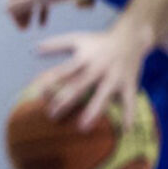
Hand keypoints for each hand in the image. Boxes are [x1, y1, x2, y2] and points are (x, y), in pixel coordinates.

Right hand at [6, 0, 78, 29]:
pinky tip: (42, 23)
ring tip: (30, 27)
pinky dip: (42, 13)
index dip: (13, 12)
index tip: (18, 26)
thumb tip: (3, 8)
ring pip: (33, 3)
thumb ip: (19, 3)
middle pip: (22, 0)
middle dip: (22, 15)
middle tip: (23, 29)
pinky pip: (44, 3)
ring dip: (30, 15)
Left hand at [33, 22, 153, 130]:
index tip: (39, 95)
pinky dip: (129, 115)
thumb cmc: (99, 41)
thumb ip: (56, 44)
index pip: (64, 71)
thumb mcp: (78, 39)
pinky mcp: (130, 83)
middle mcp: (99, 68)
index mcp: (84, 59)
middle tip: (52, 115)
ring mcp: (115, 77)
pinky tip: (125, 131)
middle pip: (79, 86)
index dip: (51, 82)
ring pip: (103, 96)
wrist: (132, 37)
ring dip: (93, 111)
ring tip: (83, 127)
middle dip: (65, 101)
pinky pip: (130, 101)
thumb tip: (36, 48)